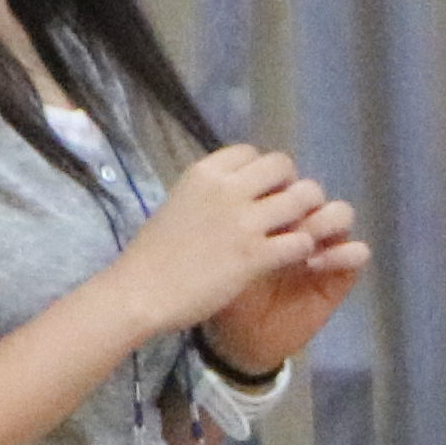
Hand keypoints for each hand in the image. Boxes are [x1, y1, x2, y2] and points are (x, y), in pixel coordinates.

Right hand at [112, 147, 337, 343]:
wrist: (140, 293)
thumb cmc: (151, 255)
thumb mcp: (178, 203)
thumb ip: (209, 192)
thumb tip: (234, 189)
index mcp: (205, 173)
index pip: (251, 151)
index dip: (261, 171)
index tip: (258, 193)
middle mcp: (227, 189)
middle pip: (283, 165)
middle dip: (289, 185)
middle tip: (284, 211)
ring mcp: (244, 221)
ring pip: (302, 198)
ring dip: (305, 215)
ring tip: (294, 233)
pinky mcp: (255, 255)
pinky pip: (301, 240)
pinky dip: (302, 249)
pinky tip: (290, 259)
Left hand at [197, 199, 370, 382]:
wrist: (233, 341)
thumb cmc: (219, 292)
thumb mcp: (214, 254)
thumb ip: (225, 220)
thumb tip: (227, 183)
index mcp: (268, 212)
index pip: (284, 176)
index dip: (275, 181)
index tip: (253, 195)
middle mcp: (298, 225)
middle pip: (313, 190)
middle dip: (299, 198)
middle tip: (278, 219)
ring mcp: (321, 248)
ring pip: (340, 213)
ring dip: (323, 220)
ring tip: (302, 238)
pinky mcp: (338, 276)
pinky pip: (358, 253)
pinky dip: (343, 253)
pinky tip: (314, 265)